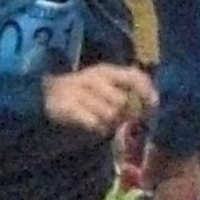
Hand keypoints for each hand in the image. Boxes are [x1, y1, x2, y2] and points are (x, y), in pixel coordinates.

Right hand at [41, 63, 155, 136]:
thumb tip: (152, 103)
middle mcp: (93, 78)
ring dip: (108, 123)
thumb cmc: (83, 94)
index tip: (153, 105)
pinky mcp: (67, 107)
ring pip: (108, 114)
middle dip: (122, 114)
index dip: (146, 90)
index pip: (133, 75)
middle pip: (121, 101)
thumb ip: (126, 92)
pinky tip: (91, 126)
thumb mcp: (104, 88)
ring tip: (99, 120)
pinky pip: (93, 123)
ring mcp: (79, 91)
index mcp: (106, 71)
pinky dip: (95, 128)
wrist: (45, 97)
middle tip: (116, 118)